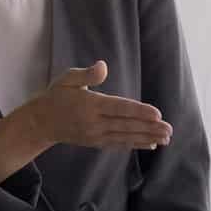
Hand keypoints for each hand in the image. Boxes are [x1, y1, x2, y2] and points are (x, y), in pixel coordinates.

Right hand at [0, 63, 172, 183]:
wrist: (42, 122)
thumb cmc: (57, 96)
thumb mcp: (67, 79)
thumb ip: (86, 74)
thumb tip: (103, 66)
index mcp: (89, 105)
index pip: (118, 108)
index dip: (138, 111)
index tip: (157, 114)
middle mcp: (94, 123)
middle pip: (126, 125)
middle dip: (149, 128)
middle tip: (169, 129)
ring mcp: (95, 135)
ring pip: (125, 137)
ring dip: (147, 138)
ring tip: (166, 138)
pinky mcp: (96, 143)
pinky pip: (118, 144)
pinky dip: (135, 144)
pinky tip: (151, 144)